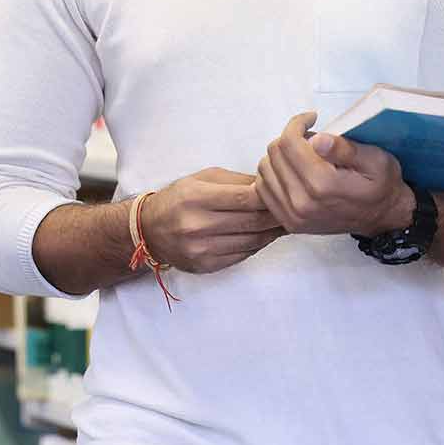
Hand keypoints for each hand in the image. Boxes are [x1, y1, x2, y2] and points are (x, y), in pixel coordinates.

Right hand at [140, 168, 286, 275]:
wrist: (149, 230)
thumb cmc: (179, 198)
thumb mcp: (203, 178)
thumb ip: (237, 181)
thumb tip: (270, 185)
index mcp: (197, 197)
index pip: (245, 198)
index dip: (270, 196)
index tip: (285, 192)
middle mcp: (198, 225)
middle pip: (252, 221)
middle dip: (276, 215)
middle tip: (294, 209)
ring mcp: (202, 249)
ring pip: (252, 241)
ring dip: (272, 232)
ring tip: (285, 223)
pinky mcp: (206, 265)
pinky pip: (243, 255)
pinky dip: (258, 245)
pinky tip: (265, 236)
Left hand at [256, 112, 413, 237]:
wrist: (381, 218)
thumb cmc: (380, 185)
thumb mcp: (376, 160)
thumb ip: (346, 149)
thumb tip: (318, 139)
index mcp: (324, 185)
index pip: (289, 142)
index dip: (297, 123)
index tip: (312, 118)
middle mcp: (303, 203)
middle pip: (274, 153)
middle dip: (290, 137)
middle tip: (310, 137)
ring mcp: (293, 215)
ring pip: (265, 170)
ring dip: (280, 155)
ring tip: (303, 154)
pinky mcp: (288, 222)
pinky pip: (263, 190)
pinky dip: (274, 174)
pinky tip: (293, 170)